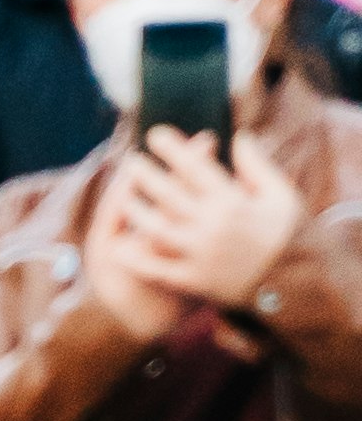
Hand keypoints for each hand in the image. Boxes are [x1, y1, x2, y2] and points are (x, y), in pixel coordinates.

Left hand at [109, 118, 303, 316]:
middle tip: (130, 159)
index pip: (195, 168)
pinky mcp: (196, 282)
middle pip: (169, 195)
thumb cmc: (291, 236)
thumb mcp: (283, 195)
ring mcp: (201, 255)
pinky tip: (119, 247)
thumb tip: (240, 136)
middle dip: (146, 175)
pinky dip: (137, 258)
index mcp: (233, 202)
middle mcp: (213, 227)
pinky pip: (159, 269)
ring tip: (124, 196)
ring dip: (137, 210)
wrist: (300, 286)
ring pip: (158, 229)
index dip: (173, 149)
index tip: (154, 134)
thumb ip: (258, 166)